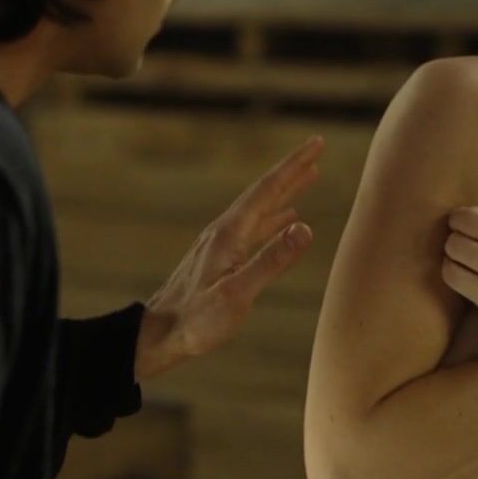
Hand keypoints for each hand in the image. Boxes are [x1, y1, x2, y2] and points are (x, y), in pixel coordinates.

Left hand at [135, 135, 324, 379]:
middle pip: (265, 192)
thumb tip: (304, 227)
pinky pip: (255, 226)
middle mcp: (226, 230)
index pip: (269, 189)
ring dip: (287, 190)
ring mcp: (223, 242)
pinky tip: (285, 219)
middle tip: (316, 148)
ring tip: (308, 176)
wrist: (160, 335)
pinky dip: (275, 215)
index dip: (294, 165)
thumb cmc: (197, 320)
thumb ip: (271, 260)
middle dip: (293, 169)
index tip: (317, 143)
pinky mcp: (222, 256)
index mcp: (230, 232)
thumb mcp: (238, 293)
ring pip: (262, 208)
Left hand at [441, 207, 477, 381]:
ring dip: (452, 253)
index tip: (470, 229)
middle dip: (458, 231)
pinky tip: (465, 282)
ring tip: (464, 263)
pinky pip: (454, 278)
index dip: (468, 218)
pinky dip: (453, 275)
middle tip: (463, 244)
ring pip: (454, 248)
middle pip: (463, 224)